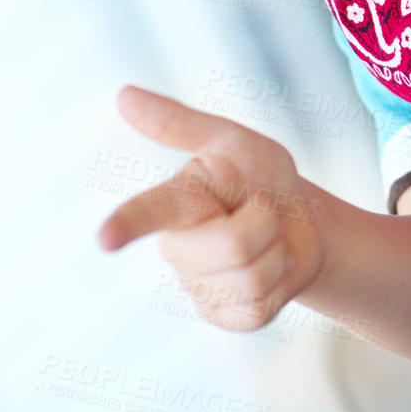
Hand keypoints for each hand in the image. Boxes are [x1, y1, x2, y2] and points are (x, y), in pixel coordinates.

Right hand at [97, 85, 325, 333]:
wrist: (305, 225)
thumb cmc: (261, 178)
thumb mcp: (235, 144)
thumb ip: (181, 125)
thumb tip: (123, 94)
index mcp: (178, 205)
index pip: (149, 212)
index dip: (128, 224)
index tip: (106, 238)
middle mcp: (179, 250)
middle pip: (232, 245)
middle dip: (266, 224)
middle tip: (265, 213)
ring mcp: (200, 288)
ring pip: (249, 278)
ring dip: (276, 254)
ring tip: (268, 242)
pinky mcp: (226, 317)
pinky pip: (258, 309)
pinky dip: (280, 286)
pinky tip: (271, 273)